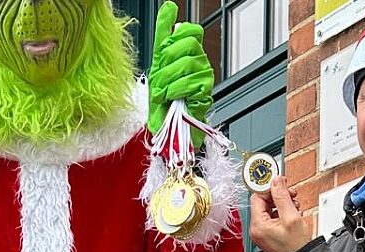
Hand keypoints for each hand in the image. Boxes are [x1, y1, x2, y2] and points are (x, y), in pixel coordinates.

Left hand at [147, 1, 213, 145]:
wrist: (165, 126)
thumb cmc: (163, 98)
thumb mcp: (158, 61)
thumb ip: (163, 32)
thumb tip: (169, 6)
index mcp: (190, 52)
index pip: (190, 30)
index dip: (174, 40)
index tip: (164, 57)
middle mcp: (200, 61)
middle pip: (187, 44)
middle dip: (167, 62)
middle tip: (160, 78)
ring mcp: (205, 76)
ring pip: (186, 63)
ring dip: (167, 80)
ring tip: (163, 92)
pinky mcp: (206, 93)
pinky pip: (188, 83)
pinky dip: (174, 91)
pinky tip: (172, 98)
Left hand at [249, 177, 312, 251]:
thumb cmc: (296, 248)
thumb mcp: (291, 217)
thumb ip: (282, 196)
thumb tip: (276, 181)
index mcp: (258, 225)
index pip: (257, 197)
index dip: (268, 187)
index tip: (279, 181)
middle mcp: (256, 229)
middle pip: (263, 201)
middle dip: (278, 195)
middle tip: (291, 193)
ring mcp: (261, 232)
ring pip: (269, 208)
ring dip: (282, 202)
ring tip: (295, 204)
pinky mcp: (268, 234)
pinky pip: (272, 216)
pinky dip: (282, 211)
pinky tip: (293, 211)